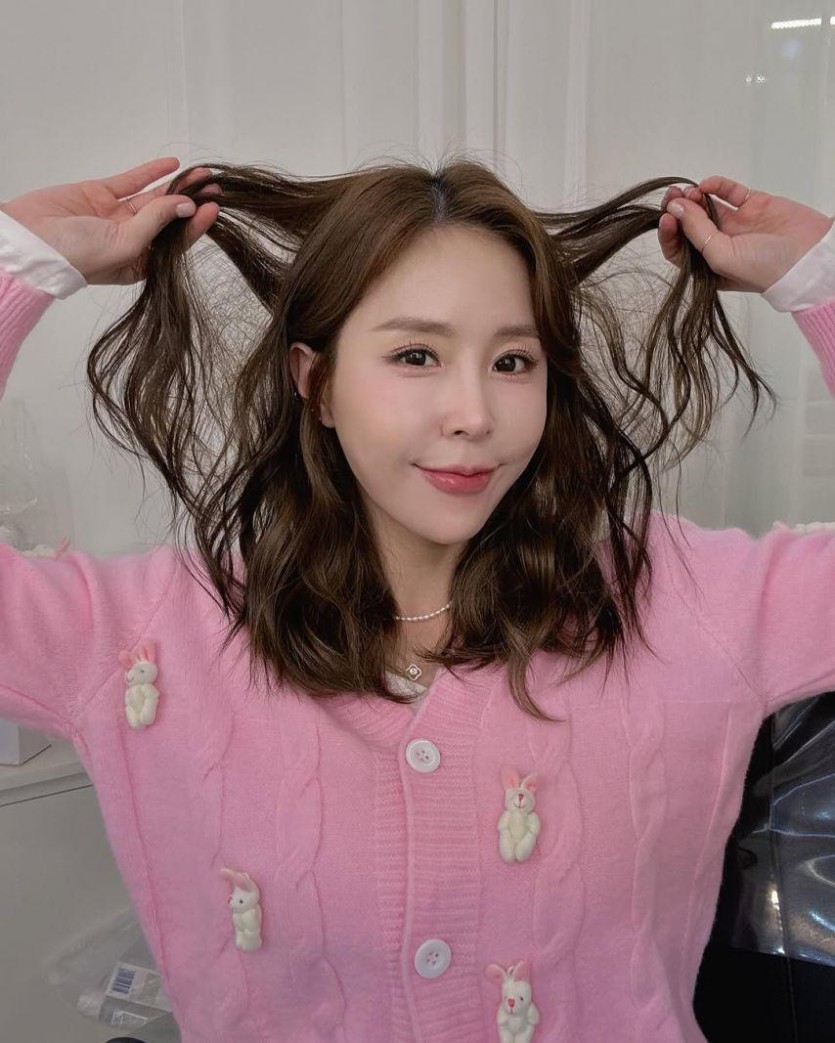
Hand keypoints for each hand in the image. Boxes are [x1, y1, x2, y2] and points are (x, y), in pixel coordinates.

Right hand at [0, 157, 220, 285]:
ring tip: (200, 175)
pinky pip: (131, 181)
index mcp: (140, 262)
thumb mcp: (124, 244)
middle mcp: (131, 240)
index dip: (195, 224)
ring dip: (176, 186)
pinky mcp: (100, 195)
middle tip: (212, 186)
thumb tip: (186, 206)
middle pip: (169, 218)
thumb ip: (156, 223)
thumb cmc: (75, 256)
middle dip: (191, 202)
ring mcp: (116, 216)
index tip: (213, 207)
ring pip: (153, 198)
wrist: (30, 242)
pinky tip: (172, 165)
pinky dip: (151, 173)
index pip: (175, 242)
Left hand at [657, 176, 832, 292]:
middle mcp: (719, 245)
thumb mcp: (720, 256)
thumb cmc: (765, 269)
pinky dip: (716, 185)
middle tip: (673, 197)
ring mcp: (736, 224)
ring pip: (706, 206)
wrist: (808, 256)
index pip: (679, 249)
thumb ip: (696, 231)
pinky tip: (707, 184)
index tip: (667, 217)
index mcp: (708, 267)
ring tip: (689, 191)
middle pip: (689, 224)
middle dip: (678, 209)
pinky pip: (728, 192)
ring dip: (694, 197)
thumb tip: (676, 208)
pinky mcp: (752, 206)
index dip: (669, 232)